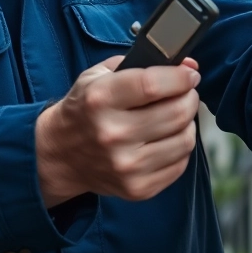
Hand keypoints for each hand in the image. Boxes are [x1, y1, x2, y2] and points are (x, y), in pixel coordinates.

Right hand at [35, 57, 200, 206]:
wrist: (61, 155)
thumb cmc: (86, 108)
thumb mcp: (100, 75)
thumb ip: (143, 64)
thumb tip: (190, 67)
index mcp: (100, 99)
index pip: (153, 85)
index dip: (181, 77)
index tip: (189, 75)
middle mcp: (112, 134)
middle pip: (176, 113)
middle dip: (189, 98)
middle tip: (186, 94)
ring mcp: (125, 166)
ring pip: (184, 140)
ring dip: (187, 124)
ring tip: (176, 116)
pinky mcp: (137, 188)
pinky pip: (180, 164)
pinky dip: (179, 148)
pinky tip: (166, 139)